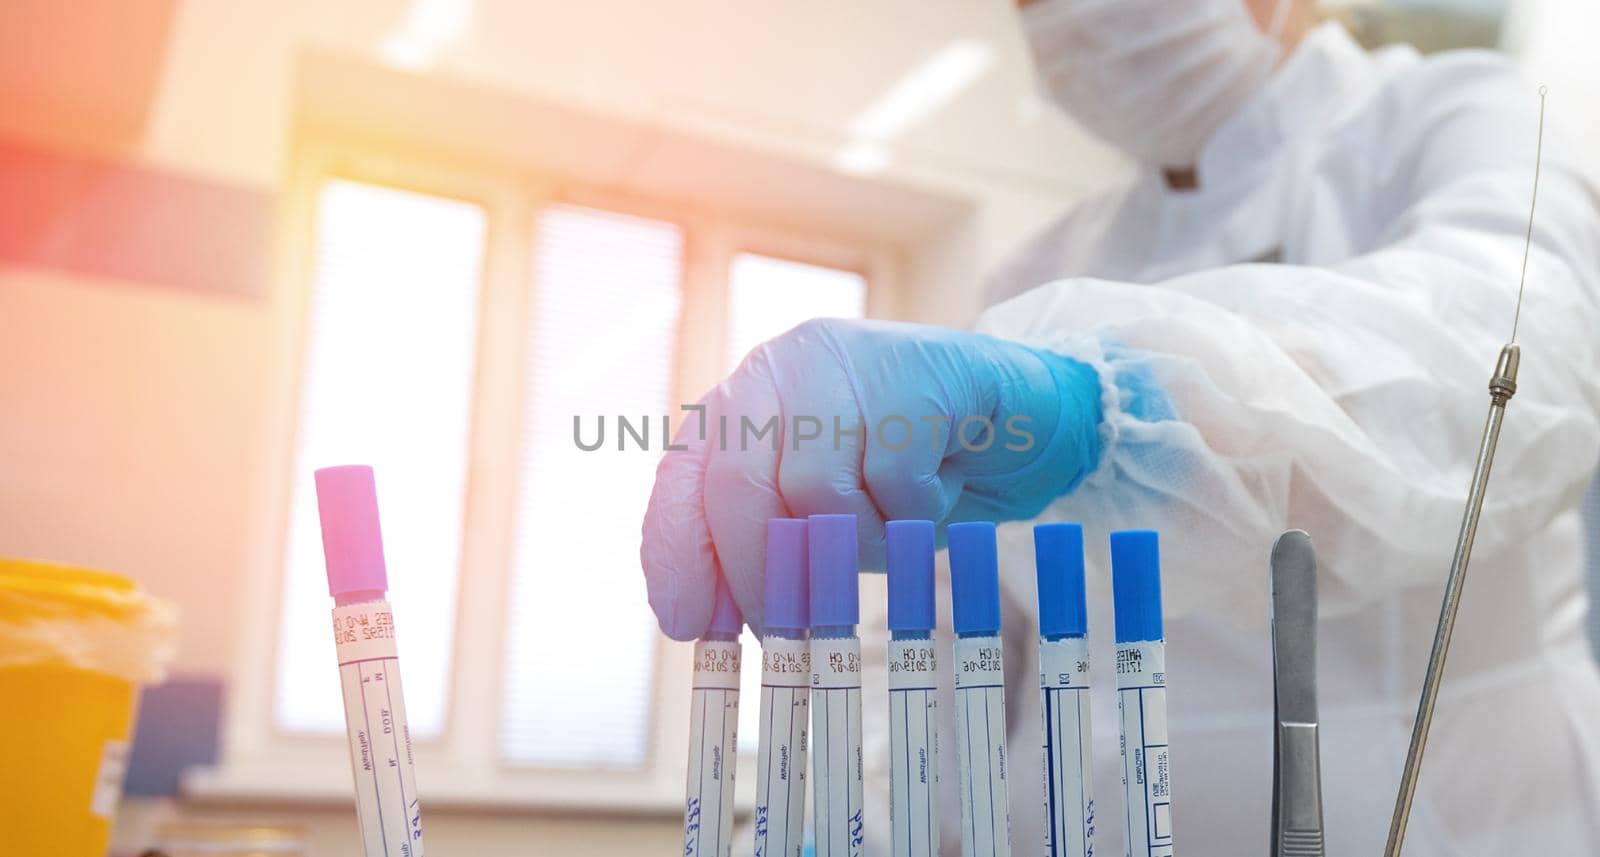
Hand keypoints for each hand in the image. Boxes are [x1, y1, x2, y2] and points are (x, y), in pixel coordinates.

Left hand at [641, 318, 1102, 638]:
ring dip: (860, 542)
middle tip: (788, 632)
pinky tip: (938, 490)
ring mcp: (843, 363)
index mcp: (748, 400)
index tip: (687, 626)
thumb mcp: (830, 516)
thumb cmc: (919, 474)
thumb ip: (770, 545)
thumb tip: (708, 620)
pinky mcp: (907, 372)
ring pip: (817, 492)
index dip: (678, 554)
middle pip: (739, 486)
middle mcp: (781, 368)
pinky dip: (915, 512)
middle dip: (760, 574)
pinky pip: (891, 480)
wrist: (1030, 416)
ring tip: (898, 530)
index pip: (684, 477)